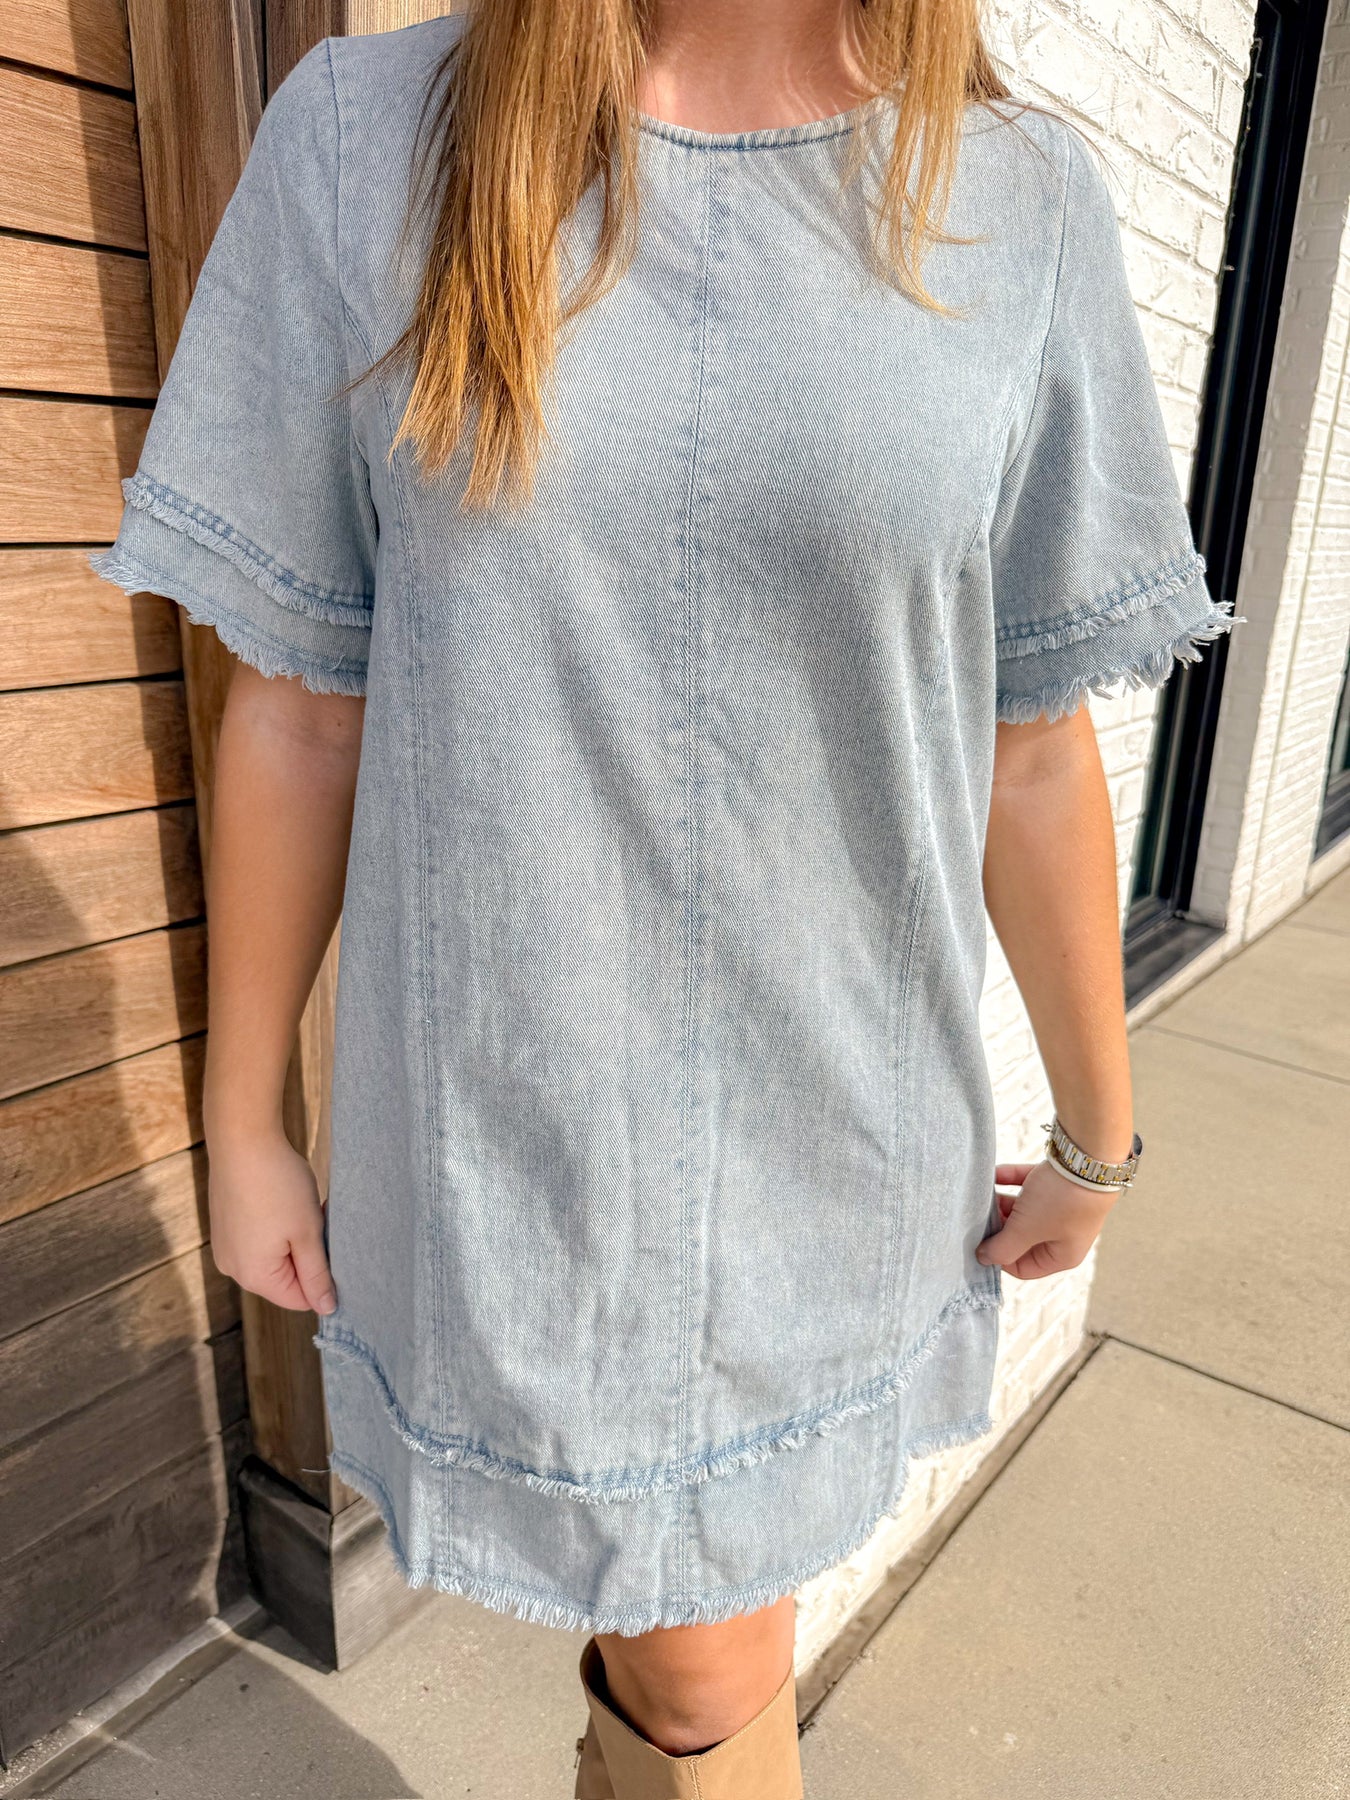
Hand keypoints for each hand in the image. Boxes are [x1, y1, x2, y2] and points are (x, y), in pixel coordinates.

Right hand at [206, 1127, 336, 1314]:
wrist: (242, 1138)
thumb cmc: (278, 1184)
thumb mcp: (307, 1232)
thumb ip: (317, 1275)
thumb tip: (327, 1308)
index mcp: (254, 1276)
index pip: (301, 1299)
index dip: (323, 1275)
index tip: (329, 1241)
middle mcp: (233, 1268)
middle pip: (285, 1279)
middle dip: (307, 1253)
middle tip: (317, 1218)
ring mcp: (225, 1247)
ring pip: (273, 1258)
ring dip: (293, 1238)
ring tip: (300, 1206)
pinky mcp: (225, 1227)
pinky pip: (258, 1241)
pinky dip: (276, 1227)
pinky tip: (282, 1200)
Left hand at [975, 1159, 1120, 1280]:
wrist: (1088, 1156)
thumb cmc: (1062, 1201)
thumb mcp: (1027, 1230)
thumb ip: (1003, 1248)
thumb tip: (984, 1258)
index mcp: (1062, 1255)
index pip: (1023, 1268)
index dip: (999, 1258)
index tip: (979, 1242)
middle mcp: (1063, 1234)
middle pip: (1019, 1237)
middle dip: (998, 1226)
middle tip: (976, 1215)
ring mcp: (1061, 1207)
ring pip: (1022, 1210)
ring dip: (1001, 1202)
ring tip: (983, 1195)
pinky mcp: (1057, 1182)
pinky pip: (1026, 1184)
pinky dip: (1009, 1179)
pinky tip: (994, 1174)